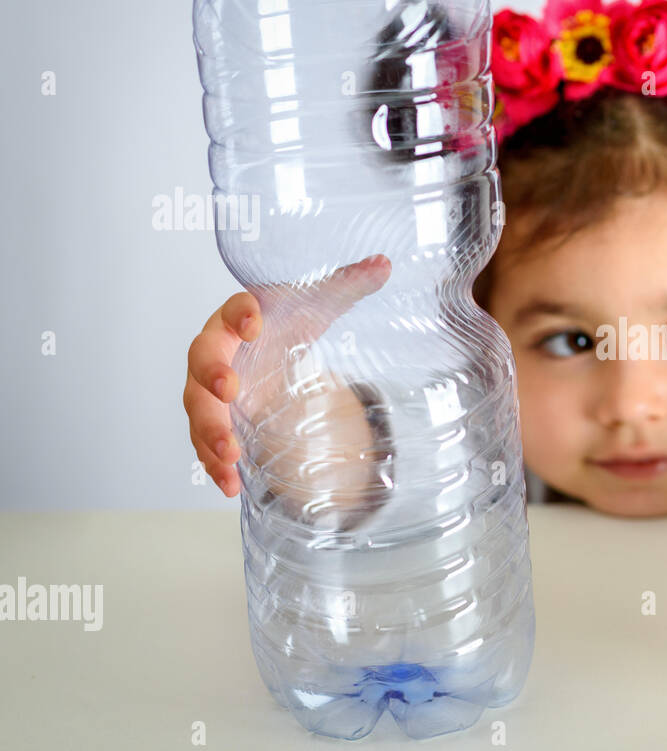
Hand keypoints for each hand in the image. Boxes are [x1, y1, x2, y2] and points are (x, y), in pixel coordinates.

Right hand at [182, 254, 392, 495]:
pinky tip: (229, 485)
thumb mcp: (318, 302)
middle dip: (211, 378)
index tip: (256, 322)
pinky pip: (204, 443)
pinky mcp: (216, 420)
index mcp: (237, 317)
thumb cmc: (286, 320)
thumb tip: (385, 264)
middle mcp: (216, 352)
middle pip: (202, 363)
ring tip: (229, 457)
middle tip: (228, 392)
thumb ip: (349, 283)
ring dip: (209, 433)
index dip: (239, 315)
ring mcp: (210, 390)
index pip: (231, 310)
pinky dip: (214, 465)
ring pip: (198, 410)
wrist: (272, 346)